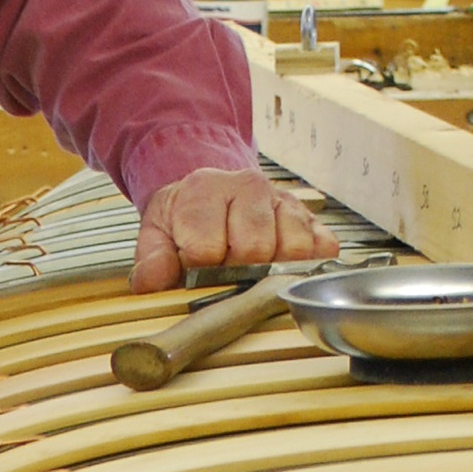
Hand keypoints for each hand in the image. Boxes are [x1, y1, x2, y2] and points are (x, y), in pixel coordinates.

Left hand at [131, 168, 342, 291]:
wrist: (209, 192)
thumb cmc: (184, 219)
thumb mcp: (156, 234)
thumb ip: (152, 259)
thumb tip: (150, 284)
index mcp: (206, 191)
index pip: (208, 248)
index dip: (201, 271)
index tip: (196, 271)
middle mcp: (249, 187)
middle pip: (255, 249)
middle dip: (238, 272)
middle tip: (226, 271)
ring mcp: (283, 200)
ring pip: (292, 250)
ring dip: (273, 269)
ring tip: (253, 267)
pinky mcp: (309, 217)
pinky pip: (322, 248)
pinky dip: (307, 265)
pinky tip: (283, 266)